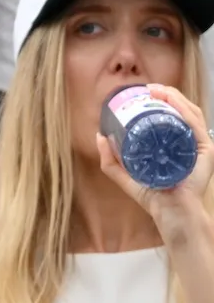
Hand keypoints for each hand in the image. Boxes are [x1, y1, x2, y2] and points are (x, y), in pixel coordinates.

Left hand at [97, 84, 213, 244]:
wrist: (170, 213)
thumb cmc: (153, 197)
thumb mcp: (126, 176)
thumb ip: (111, 161)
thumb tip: (99, 136)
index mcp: (174, 144)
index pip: (171, 117)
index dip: (160, 101)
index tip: (143, 93)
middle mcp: (188, 141)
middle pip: (181, 110)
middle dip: (166, 94)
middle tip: (147, 89)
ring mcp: (198, 144)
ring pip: (190, 112)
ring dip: (174, 97)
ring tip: (157, 91)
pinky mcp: (205, 150)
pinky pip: (195, 124)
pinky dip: (184, 109)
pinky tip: (172, 100)